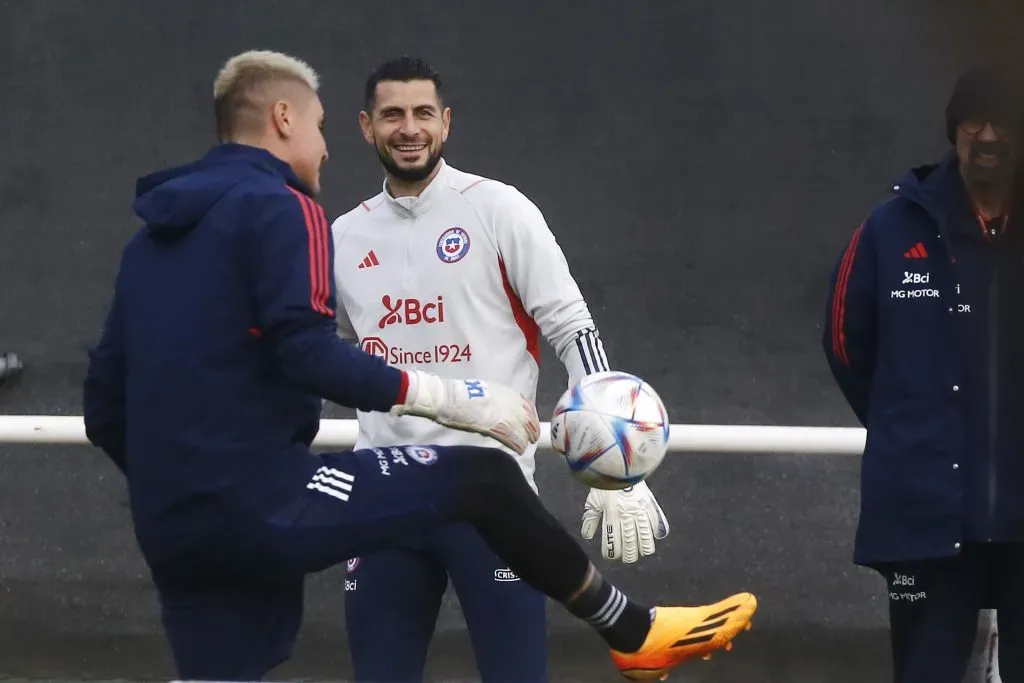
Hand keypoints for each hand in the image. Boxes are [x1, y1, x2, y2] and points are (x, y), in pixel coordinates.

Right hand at [390, 369, 539, 454]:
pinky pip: (512, 437)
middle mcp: (510, 401)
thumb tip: (503, 411)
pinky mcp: (497, 425)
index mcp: (507, 392)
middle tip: (532, 439)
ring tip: (525, 447)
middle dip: (531, 430)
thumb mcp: (485, 391)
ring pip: (522, 429)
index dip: (531, 418)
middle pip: (528, 419)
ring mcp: (504, 413)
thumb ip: (498, 400)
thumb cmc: (462, 395)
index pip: (527, 406)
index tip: (532, 425)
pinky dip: (517, 444)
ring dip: (525, 439)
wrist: (450, 398)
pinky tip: (519, 449)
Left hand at [580, 480, 669, 562]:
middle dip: (629, 554)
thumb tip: (588, 536)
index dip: (612, 552)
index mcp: (611, 514)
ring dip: (644, 546)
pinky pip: (656, 519)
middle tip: (628, 559)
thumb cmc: (604, 485)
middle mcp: (626, 513)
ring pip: (645, 534)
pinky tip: (655, 536)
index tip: (611, 556)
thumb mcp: (593, 501)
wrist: (618, 465)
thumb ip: (591, 519)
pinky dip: (657, 529)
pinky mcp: (649, 503)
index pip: (613, 540)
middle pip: (630, 541)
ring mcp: (640, 508)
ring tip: (643, 552)